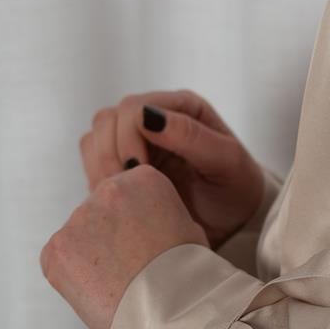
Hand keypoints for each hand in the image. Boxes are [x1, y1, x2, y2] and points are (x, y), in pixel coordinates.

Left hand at [40, 162, 209, 328]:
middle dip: (107, 237)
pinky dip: (72, 278)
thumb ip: (158, 216)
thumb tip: (143, 226)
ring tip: (116, 284)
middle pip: (98, 211)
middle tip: (127, 267)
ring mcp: (78, 219)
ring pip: (77, 236)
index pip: (126, 193)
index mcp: (143, 179)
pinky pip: (58, 261)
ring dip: (89, 257)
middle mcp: (107, 190)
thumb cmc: (185, 276)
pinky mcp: (56, 249)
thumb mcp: (187, 228)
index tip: (141, 243)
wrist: (169, 311)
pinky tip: (98, 292)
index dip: (132, 223)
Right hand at [79, 88, 267, 248]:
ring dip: (100, 166)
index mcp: (181, 107)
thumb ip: (190, 136)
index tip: (138, 171)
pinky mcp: (124, 166)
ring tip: (123, 194)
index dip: (127, 137)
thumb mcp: (225, 160)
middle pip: (107, 120)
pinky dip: (97, 179)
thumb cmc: (236, 187)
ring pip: (94, 139)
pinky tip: (118, 199)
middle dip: (111, 153)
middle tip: (127, 185)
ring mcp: (135, 142)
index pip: (133, 107)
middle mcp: (155, 118)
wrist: (235, 221)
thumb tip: (149, 116)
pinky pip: (93, 164)